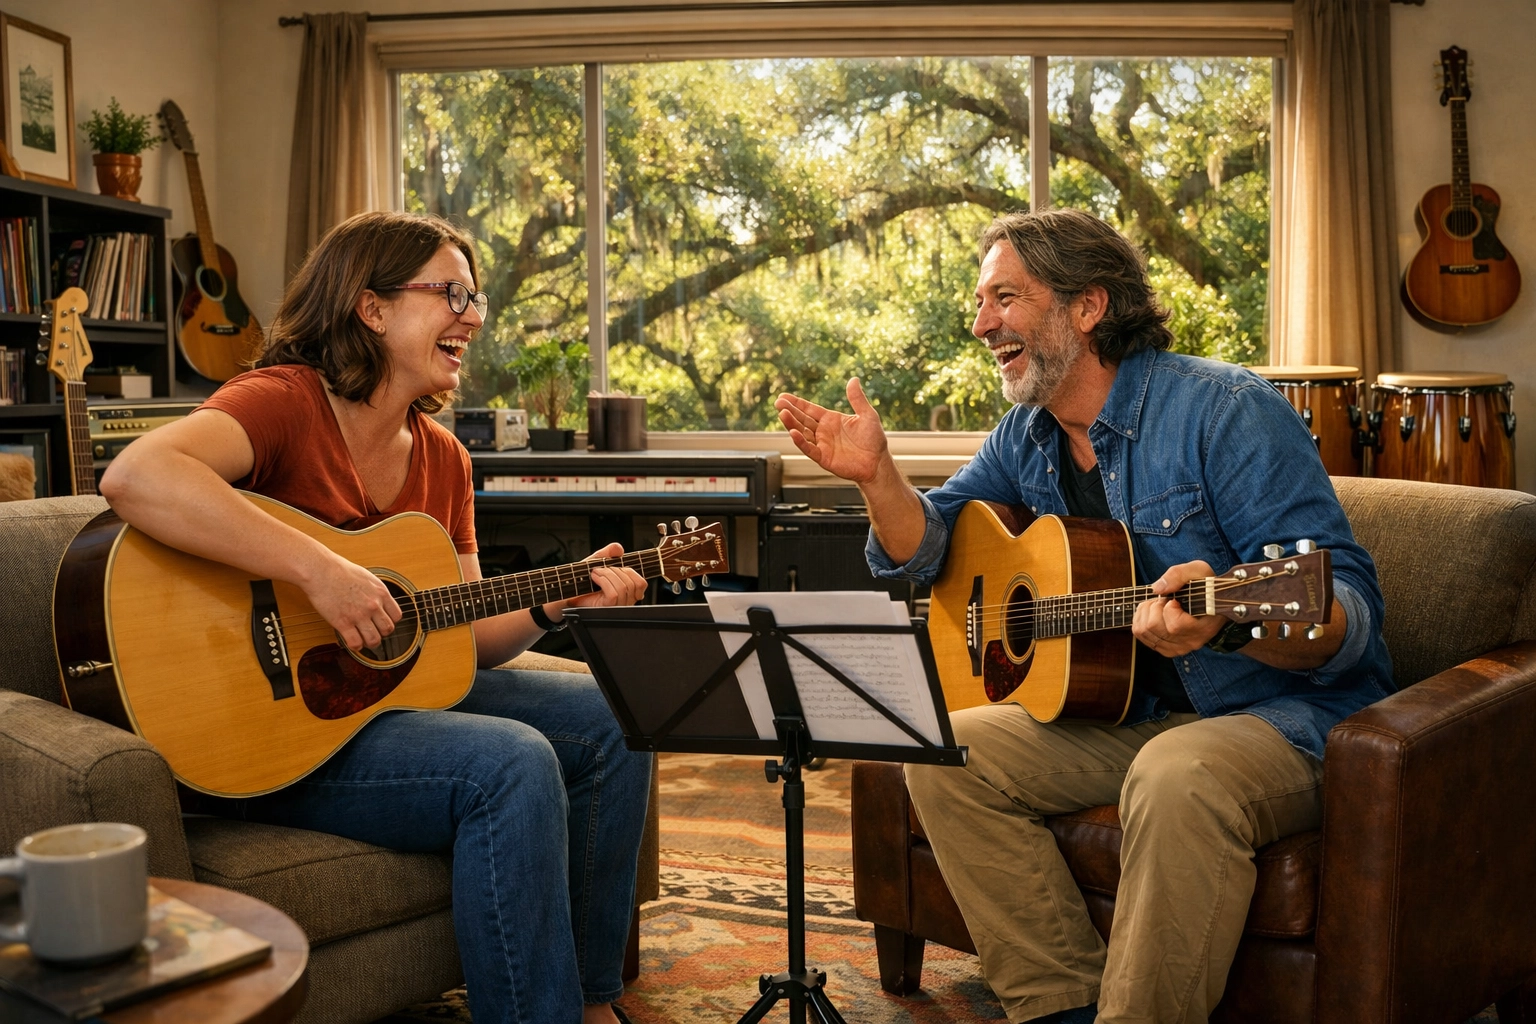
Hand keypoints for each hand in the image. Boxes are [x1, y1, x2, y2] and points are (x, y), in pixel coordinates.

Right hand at [304, 553, 401, 651]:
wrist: (321, 571)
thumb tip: (380, 601)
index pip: (397, 616)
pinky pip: (355, 643)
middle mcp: (373, 605)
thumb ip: (376, 592)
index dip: (390, 621)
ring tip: (364, 641)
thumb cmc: (340, 571)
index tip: (383, 622)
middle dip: (382, 634)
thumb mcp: (367, 577)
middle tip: (374, 633)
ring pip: (374, 640)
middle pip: (387, 629)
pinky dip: (356, 646)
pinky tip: (353, 643)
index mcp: (381, 593)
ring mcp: (359, 615)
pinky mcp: (343, 623)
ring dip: (370, 643)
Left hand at [558, 542, 648, 612]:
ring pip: (623, 587)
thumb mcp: (596, 561)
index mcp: (626, 592)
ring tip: (595, 573)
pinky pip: (614, 593)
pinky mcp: (607, 608)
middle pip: (632, 583)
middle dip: (615, 570)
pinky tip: (595, 578)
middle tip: (599, 569)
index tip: (617, 567)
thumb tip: (619, 548)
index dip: (631, 572)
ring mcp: (615, 607)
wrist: (566, 592)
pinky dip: (604, 581)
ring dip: (607, 574)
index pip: (641, 584)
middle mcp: (623, 601)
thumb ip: (608, 553)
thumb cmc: (580, 580)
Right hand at [775, 378, 890, 484]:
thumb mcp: (867, 415)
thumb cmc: (874, 440)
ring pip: (802, 432)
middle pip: (802, 419)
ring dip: (791, 424)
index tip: (784, 397)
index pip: (809, 409)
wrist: (878, 463)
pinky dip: (800, 441)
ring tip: (782, 414)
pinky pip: (809, 449)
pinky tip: (793, 432)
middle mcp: (824, 432)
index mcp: (831, 420)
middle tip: (778, 403)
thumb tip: (854, 380)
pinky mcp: (824, 457)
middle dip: (790, 411)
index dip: (797, 403)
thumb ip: (857, 398)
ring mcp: (822, 445)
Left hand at [1132, 560, 1223, 657]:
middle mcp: (1190, 642)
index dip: (1169, 608)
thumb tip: (1157, 589)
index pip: (1175, 626)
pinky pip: (1140, 634)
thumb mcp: (1198, 571)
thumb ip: (1179, 575)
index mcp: (1204, 628)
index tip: (1175, 600)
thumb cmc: (1205, 586)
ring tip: (1159, 605)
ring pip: (1144, 630)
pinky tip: (1153, 612)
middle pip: (1154, 626)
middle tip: (1165, 599)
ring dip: (1146, 612)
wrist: (1210, 601)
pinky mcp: (1165, 648)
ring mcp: (1177, 648)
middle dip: (1154, 606)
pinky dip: (1140, 619)